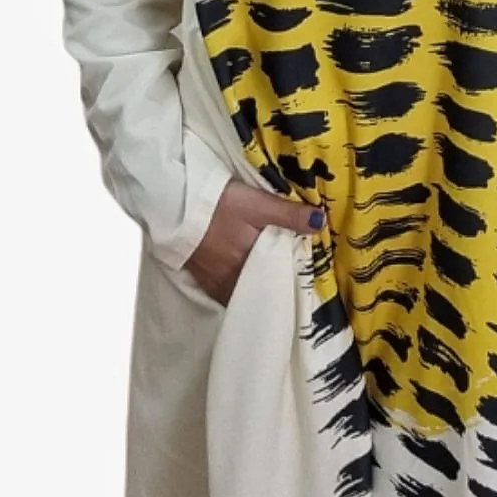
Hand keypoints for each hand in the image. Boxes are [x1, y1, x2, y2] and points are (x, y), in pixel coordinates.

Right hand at [182, 179, 325, 306]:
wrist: (175, 204)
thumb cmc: (220, 204)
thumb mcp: (259, 204)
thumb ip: (289, 215)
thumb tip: (321, 221)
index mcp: (250, 265)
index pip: (277, 284)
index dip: (291, 282)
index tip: (306, 280)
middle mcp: (232, 281)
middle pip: (259, 291)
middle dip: (274, 288)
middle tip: (291, 281)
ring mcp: (214, 282)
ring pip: (242, 292)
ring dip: (255, 287)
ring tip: (270, 280)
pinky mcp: (201, 277)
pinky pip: (224, 290)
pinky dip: (237, 286)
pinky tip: (244, 278)